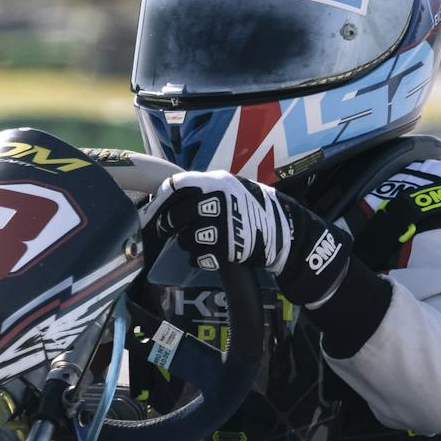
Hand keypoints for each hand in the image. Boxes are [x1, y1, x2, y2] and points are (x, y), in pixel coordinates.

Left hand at [145, 171, 352, 305]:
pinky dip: (202, 259)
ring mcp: (223, 224)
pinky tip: (212, 256)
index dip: (160, 200)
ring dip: (187, 244)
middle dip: (167, 225)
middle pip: (176, 214)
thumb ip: (207, 190)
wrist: (288, 232)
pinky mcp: (228, 247)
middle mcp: (218, 199)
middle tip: (167, 231)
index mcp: (218, 181)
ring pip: (186, 238)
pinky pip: (200, 257)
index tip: (152, 211)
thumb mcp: (234, 188)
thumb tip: (170, 195)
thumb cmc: (257, 209)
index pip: (176, 185)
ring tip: (199, 243)